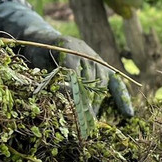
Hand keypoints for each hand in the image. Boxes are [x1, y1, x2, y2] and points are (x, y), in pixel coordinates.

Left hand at [0, 2, 133, 119]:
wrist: (41, 38)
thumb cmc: (34, 52)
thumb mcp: (34, 60)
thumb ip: (46, 74)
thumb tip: (61, 95)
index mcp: (68, 47)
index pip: (74, 71)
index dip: (72, 90)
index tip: (72, 108)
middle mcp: (85, 51)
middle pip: (90, 81)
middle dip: (85, 104)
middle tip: (81, 124)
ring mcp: (95, 59)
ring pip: (100, 85)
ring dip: (95, 105)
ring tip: (89, 122)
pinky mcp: (101, 67)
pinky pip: (115, 83)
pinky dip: (121, 98)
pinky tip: (128, 114)